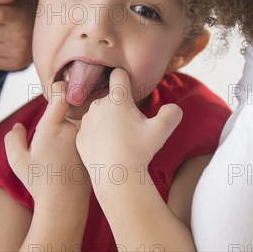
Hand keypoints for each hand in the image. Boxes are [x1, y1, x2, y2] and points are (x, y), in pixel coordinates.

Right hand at [4, 82, 89, 204]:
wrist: (65, 205)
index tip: (58, 89)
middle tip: (62, 118)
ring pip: (85, 120)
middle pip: (75, 106)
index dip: (60, 88)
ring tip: (71, 138)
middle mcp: (73, 128)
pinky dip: (91, 134)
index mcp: (53, 126)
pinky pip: (94, 132)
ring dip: (80, 123)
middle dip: (68, 109)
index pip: (62, 93)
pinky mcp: (97, 147)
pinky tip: (84, 147)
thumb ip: (13, 139)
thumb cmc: (39, 183)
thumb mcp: (18, 161)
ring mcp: (87, 138)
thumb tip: (18, 127)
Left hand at [76, 68, 182, 184]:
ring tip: (119, 140)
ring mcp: (86, 121)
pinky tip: (107, 148)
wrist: (116, 177)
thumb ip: (172, 113)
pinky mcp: (79, 136)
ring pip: (99, 113)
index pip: (118, 74)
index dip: (125, 78)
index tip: (130, 87)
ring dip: (107, 120)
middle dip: (120, 106)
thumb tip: (173, 108)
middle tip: (131, 126)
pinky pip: (90, 130)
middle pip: (110, 98)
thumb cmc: (140, 152)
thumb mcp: (162, 131)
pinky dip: (98, 135)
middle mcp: (98, 105)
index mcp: (117, 99)